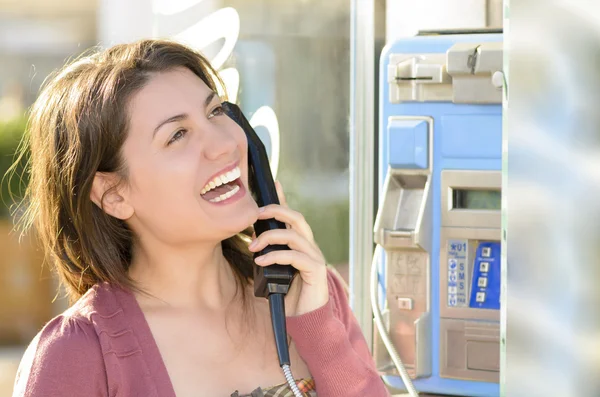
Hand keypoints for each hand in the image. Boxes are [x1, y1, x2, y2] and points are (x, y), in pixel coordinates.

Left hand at [247, 181, 328, 315]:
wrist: (305, 319)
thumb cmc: (288, 295)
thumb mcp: (273, 271)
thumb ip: (268, 254)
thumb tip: (252, 241)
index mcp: (300, 244)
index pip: (292, 216)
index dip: (284, 199)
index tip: (275, 184)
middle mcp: (309, 247)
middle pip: (297, 218)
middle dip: (276, 211)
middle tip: (256, 214)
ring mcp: (315, 258)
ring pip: (294, 235)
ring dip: (270, 237)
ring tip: (253, 245)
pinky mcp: (316, 271)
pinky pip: (295, 257)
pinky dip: (276, 256)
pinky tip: (261, 261)